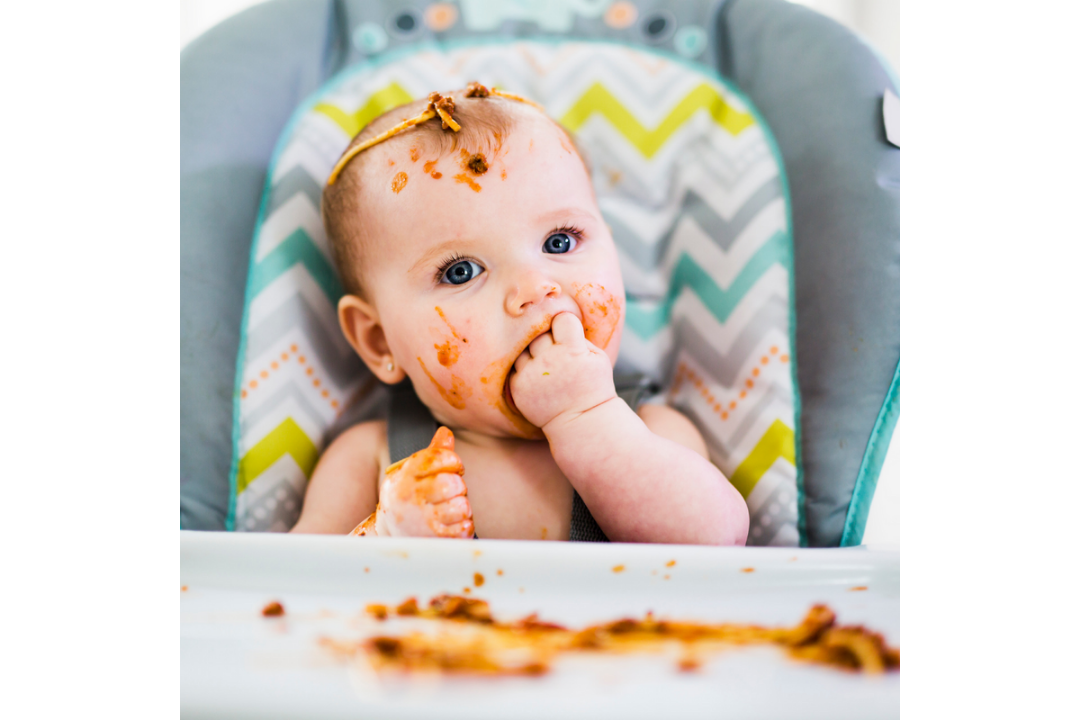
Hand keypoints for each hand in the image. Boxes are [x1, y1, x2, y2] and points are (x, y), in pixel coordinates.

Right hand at [374, 427, 473, 537]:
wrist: (390, 535)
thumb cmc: (409, 497)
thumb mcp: (413, 473)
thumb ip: (432, 454)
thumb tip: (446, 432)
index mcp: (404, 476)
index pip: (439, 457)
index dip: (454, 461)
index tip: (454, 467)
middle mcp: (410, 499)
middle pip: (453, 483)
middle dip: (459, 485)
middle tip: (451, 491)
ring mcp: (422, 522)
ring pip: (463, 506)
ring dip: (462, 507)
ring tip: (449, 509)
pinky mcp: (434, 541)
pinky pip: (466, 527)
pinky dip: (464, 525)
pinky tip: (451, 525)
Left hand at [508, 312, 616, 430]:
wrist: (580, 421)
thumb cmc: (592, 385)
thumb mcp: (598, 357)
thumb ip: (579, 336)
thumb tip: (559, 318)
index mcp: (572, 350)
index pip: (562, 318)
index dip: (567, 325)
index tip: (570, 336)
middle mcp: (549, 360)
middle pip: (541, 332)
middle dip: (549, 340)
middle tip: (559, 354)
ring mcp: (530, 374)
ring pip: (525, 348)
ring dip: (534, 354)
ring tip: (548, 367)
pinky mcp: (517, 387)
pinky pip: (516, 366)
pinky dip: (525, 370)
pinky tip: (539, 380)